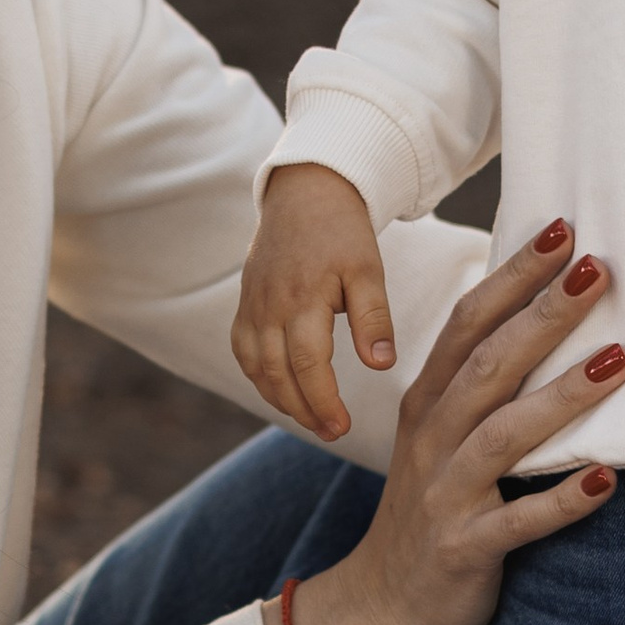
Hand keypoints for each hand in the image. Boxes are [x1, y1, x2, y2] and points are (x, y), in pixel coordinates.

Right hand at [235, 162, 396, 441]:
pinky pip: (243, 351)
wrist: (305, 192)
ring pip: (256, 368)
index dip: (323, 401)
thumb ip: (374, 319)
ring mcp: (253, 305)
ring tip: (311, 419)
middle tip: (332, 432)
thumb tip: (381, 366)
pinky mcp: (245, 303)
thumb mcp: (368, 269)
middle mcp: (270, 305)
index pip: (308, 364)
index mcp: (303, 298)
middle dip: (304, 410)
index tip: (341, 427)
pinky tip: (282, 391)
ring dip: (280, 400)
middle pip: (278, 374)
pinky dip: (260, 378)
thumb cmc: (342, 232)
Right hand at [268, 221, 624, 624]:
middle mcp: (433, 440)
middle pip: (488, 364)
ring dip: (563, 397)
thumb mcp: (443, 439)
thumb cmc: (432, 512)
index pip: (468, 323)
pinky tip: (608, 480)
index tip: (563, 228)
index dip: (514, 275)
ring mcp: (446, 494)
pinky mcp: (464, 549)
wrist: (379, 609)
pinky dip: (561, 502)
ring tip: (618, 360)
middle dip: (544, 315)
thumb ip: (481, 386)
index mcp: (429, 404)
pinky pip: (517, 524)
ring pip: (505, 436)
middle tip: (598, 268)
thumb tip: (543, 318)